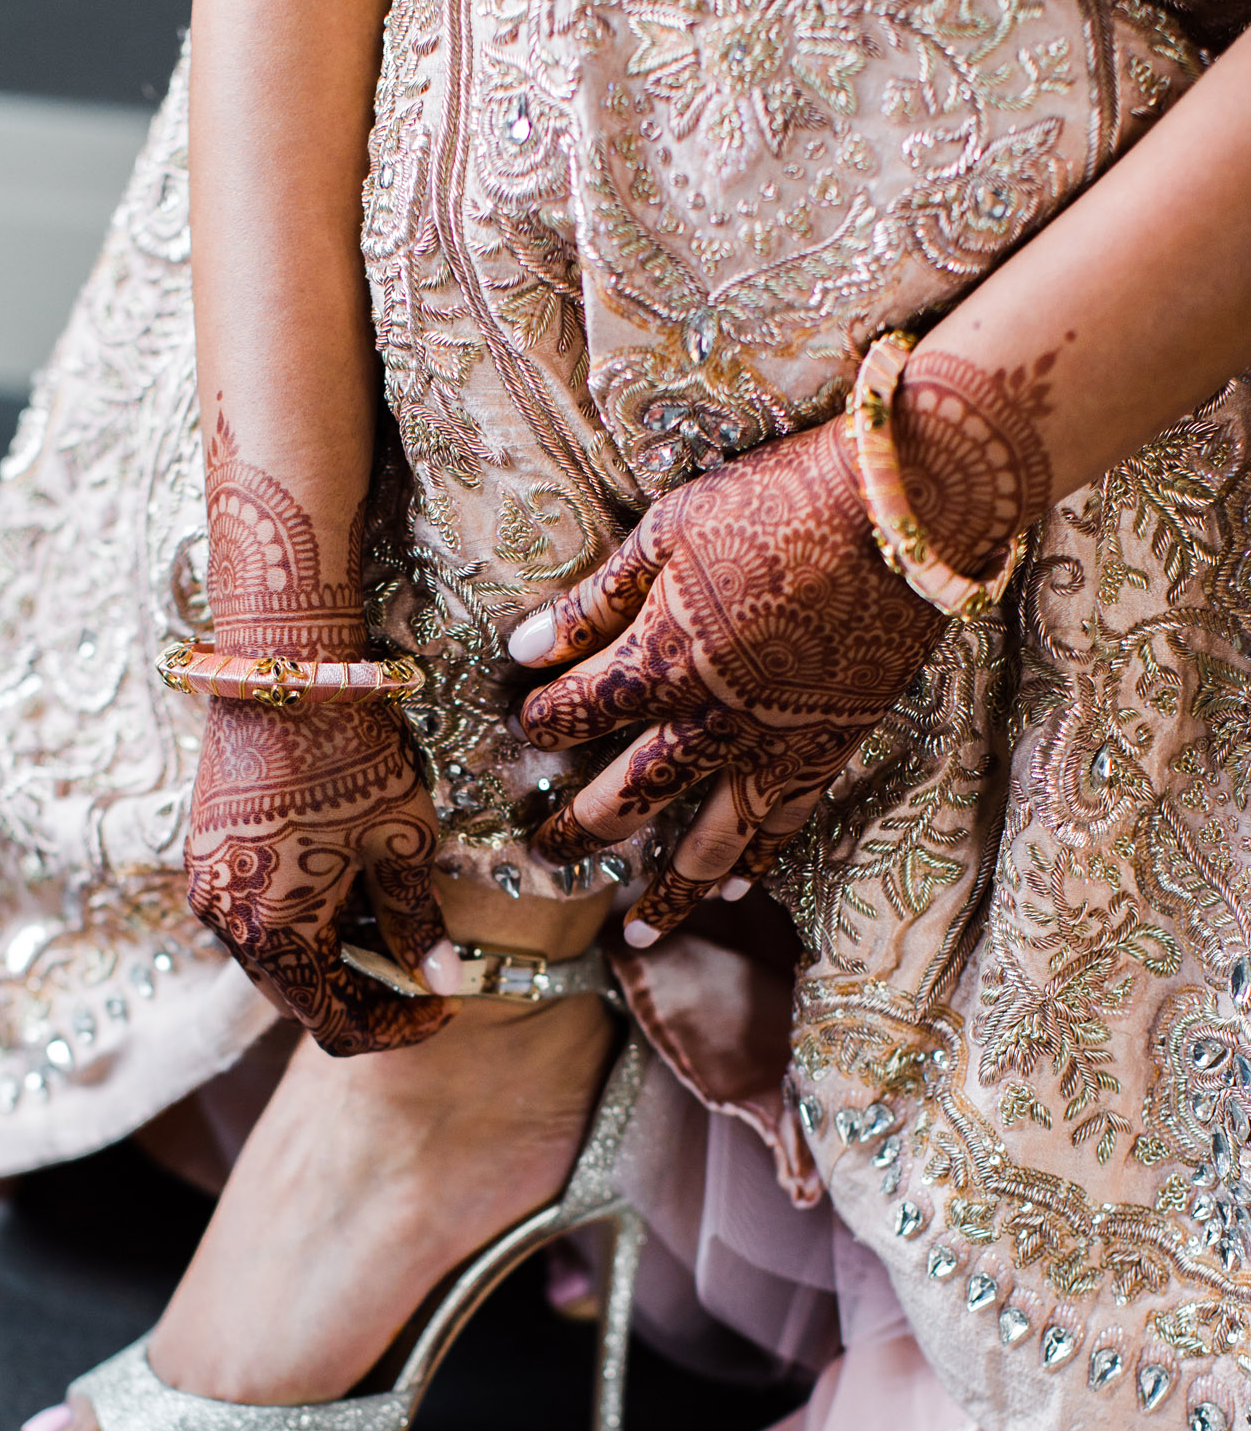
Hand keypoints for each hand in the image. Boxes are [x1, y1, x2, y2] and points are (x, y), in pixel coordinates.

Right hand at [185, 694, 458, 1055]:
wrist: (286, 667)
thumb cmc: (351, 753)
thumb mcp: (402, 841)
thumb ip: (416, 921)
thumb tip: (441, 980)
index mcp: (274, 933)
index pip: (333, 1025)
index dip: (395, 1028)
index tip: (442, 1005)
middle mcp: (225, 920)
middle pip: (298, 995)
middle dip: (363, 993)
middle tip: (422, 967)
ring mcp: (207, 883)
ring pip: (274, 954)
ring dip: (331, 954)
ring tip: (389, 918)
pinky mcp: (206, 849)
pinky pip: (254, 911)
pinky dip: (302, 917)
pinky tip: (346, 880)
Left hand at [511, 420, 944, 942]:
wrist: (907, 514)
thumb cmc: (781, 502)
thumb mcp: (668, 530)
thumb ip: (596, 600)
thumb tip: (523, 647)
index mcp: (662, 662)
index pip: (577, 713)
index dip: (541, 722)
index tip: (525, 724)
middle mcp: (712, 724)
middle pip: (627, 797)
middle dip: (578, 830)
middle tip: (544, 856)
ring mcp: (775, 747)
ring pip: (708, 843)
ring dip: (666, 891)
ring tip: (635, 929)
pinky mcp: (829, 749)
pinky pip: (782, 827)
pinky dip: (755, 865)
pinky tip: (734, 892)